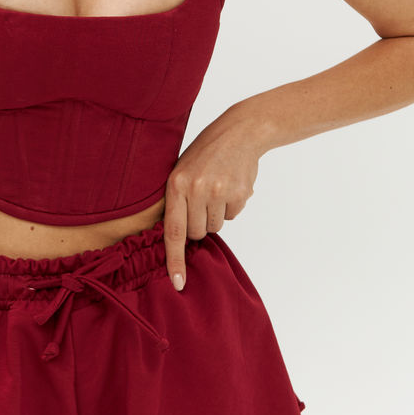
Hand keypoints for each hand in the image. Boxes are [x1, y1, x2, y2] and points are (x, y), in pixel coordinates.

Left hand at [162, 108, 263, 290]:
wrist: (240, 131)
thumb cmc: (206, 153)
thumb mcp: (181, 170)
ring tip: (216, 188)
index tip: (178, 283)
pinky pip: (233, 215)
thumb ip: (176, 201)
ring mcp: (218, 192)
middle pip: (198, 233)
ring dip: (217, 214)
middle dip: (200, 224)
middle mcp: (196, 190)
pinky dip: (232, 206)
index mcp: (176, 184)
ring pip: (216, 226)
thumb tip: (177, 239)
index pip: (173, 231)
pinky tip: (230, 185)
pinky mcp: (239, 193)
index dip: (175, 260)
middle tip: (203, 200)